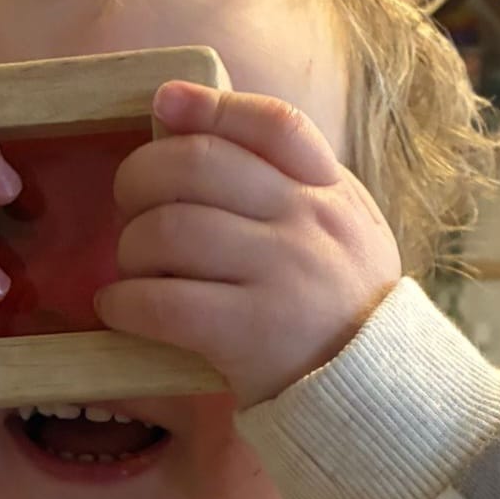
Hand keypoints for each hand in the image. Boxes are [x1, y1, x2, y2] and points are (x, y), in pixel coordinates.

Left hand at [95, 82, 401, 407]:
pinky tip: (122, 308)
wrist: (377, 395)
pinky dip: (124, 302)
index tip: (163, 103)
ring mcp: (281, 277)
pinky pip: (161, 303)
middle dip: (139, 178)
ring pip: (168, 231)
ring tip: (135, 269)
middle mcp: (308, 224)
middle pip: (197, 165)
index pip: (273, 124)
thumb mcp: (338, 228)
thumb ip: (284, 178)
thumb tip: (184, 117)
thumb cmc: (337, 305)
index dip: (210, 106)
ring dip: (130, 248)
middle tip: (131, 207)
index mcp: (329, 192)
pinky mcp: (251, 335)